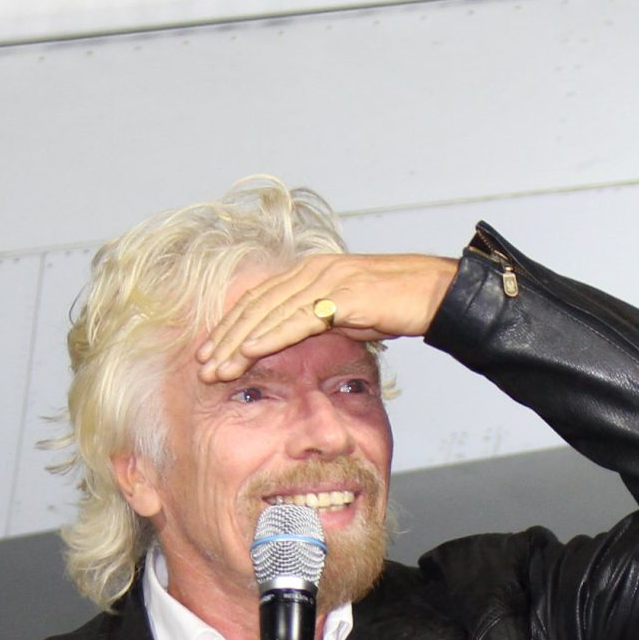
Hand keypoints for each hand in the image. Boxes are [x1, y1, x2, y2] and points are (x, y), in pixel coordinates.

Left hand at [196, 254, 458, 381]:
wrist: (436, 295)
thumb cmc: (398, 306)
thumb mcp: (349, 317)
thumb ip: (319, 323)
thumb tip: (296, 340)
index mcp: (310, 273)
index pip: (259, 300)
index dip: (231, 327)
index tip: (210, 352)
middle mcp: (312, 271)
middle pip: (256, 306)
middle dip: (226, 337)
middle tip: (202, 365)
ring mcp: (327, 280)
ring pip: (270, 313)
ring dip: (240, 343)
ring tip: (218, 368)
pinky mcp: (343, 295)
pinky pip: (298, 319)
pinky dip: (270, 337)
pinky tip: (250, 352)